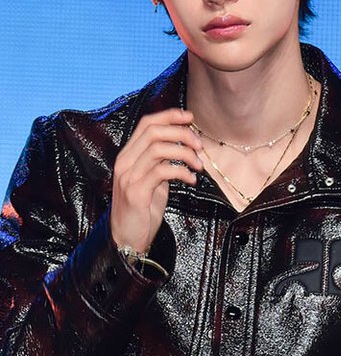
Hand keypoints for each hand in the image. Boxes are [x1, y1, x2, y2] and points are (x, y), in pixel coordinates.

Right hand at [110, 108, 202, 253]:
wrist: (127, 240)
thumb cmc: (142, 210)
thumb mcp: (153, 180)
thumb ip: (162, 161)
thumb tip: (184, 144)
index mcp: (128, 156)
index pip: (146, 123)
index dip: (169, 115)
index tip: (190, 117)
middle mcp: (125, 162)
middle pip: (153, 132)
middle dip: (181, 133)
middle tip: (199, 145)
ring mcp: (128, 177)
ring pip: (158, 148)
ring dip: (185, 153)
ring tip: (198, 165)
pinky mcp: (136, 192)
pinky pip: (162, 171)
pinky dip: (182, 172)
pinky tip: (191, 180)